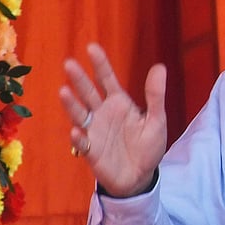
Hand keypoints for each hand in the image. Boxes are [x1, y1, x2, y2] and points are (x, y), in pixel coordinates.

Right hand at [58, 43, 166, 196]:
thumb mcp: (157, 119)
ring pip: (80, 115)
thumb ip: (155, 95)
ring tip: (64, 91)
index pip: (107, 80)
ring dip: (71, 104)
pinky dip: (79, 138)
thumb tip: (160, 67)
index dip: (100, 64)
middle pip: (89, 93)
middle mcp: (102, 113)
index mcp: (119, 103)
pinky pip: (83, 143)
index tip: (92, 47)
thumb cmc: (148, 146)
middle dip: (79, 79)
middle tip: (69, 63)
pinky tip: (76, 131)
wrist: (141, 176)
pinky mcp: (92, 152)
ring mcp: (95, 131)